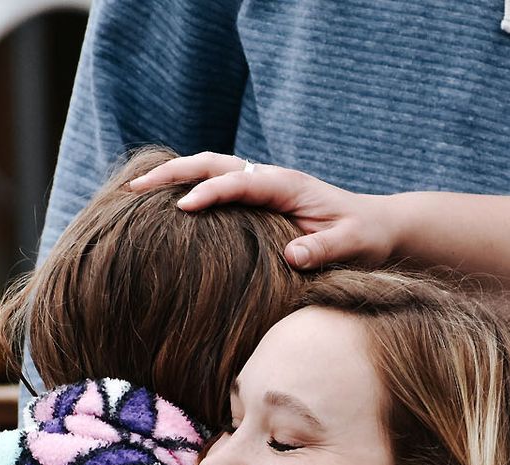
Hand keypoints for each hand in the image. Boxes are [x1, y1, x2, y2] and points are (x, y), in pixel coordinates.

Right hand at [129, 154, 393, 269]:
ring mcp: (260, 186)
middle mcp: (268, 178)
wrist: (377, 227)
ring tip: (132, 191)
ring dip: (171, 177)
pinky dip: (185, 189)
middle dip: (171, 173)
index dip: (208, 194)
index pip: (238, 182)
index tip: (180, 209)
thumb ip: (323, 249)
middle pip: (211, 164)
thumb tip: (292, 255)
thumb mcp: (351, 246)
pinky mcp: (256, 200)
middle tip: (132, 187)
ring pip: (207, 170)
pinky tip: (160, 206)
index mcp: (286, 184)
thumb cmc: (365, 237)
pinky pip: (214, 186)